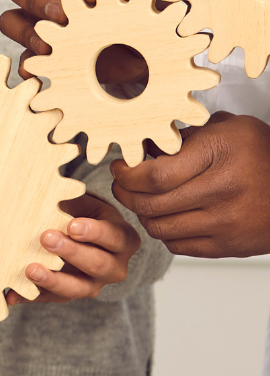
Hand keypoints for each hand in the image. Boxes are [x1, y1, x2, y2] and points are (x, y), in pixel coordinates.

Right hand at [0, 0, 168, 84]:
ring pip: (10, 20)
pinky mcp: (38, 56)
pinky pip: (22, 59)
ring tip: (48, 47)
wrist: (144, 55)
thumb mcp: (153, 0)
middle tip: (60, 16)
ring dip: (26, 32)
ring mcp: (38, 25)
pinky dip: (29, 68)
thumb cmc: (144, 16)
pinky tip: (41, 76)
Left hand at [6, 194, 140, 304]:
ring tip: (30, 269)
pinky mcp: (71, 295)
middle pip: (98, 264)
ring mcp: (94, 285)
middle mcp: (115, 267)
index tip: (71, 225)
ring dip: (52, 280)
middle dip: (70, 252)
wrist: (79, 233)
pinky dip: (31, 296)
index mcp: (124, 239)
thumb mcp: (83, 203)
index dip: (94, 232)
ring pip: (77, 288)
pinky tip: (13, 295)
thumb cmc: (82, 213)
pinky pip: (52, 299)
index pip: (113, 237)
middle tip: (46, 238)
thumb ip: (70, 200)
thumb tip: (47, 194)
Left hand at [111, 112, 269, 257]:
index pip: (154, 175)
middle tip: (122, 184)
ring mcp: (226, 222)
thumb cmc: (263, 154)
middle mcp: (223, 190)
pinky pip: (178, 245)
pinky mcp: (228, 246)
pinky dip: (164, 232)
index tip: (120, 167)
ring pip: (159, 227)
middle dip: (126, 194)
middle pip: (151, 204)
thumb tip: (143, 143)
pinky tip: (165, 217)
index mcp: (221, 155)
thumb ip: (186, 135)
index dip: (127, 174)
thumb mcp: (230, 129)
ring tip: (141, 200)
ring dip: (142, 215)